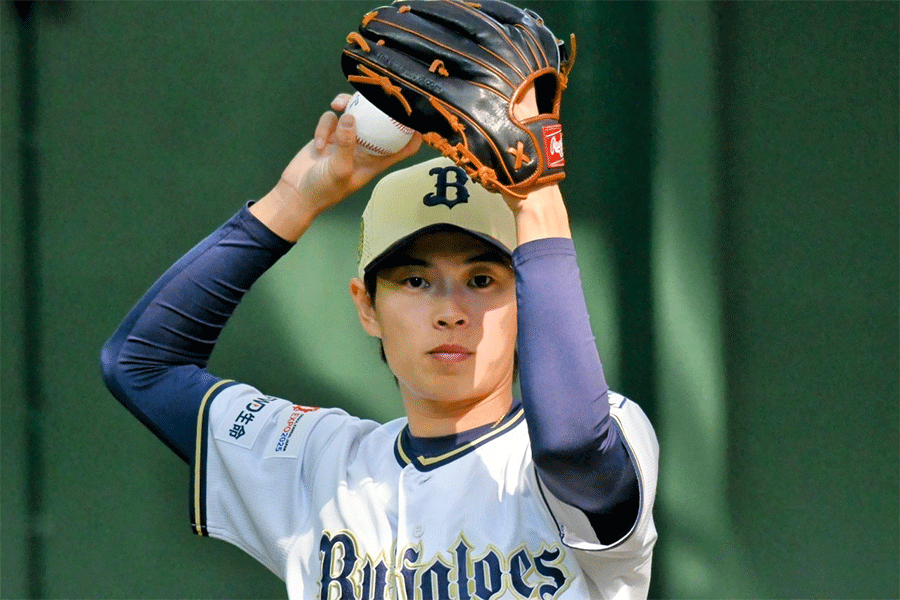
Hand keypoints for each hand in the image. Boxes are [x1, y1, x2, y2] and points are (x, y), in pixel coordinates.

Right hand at [252, 93, 421, 240]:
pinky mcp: (329, 135)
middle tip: (370, 94)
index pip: (403, 148)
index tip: (419, 118)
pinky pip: (331, 119)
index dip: (414, 135)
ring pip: (354, 114)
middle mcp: (364, 149)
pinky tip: (319, 145)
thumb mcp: (339, 169)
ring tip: (337, 105)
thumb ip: (346, 143)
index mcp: (376, 162)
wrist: (296, 193)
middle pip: (379, 123)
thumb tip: (350, 117)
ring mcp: (347, 140)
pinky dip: (324, 127)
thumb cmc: (323, 190)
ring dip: (346, 107)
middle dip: (376, 107)